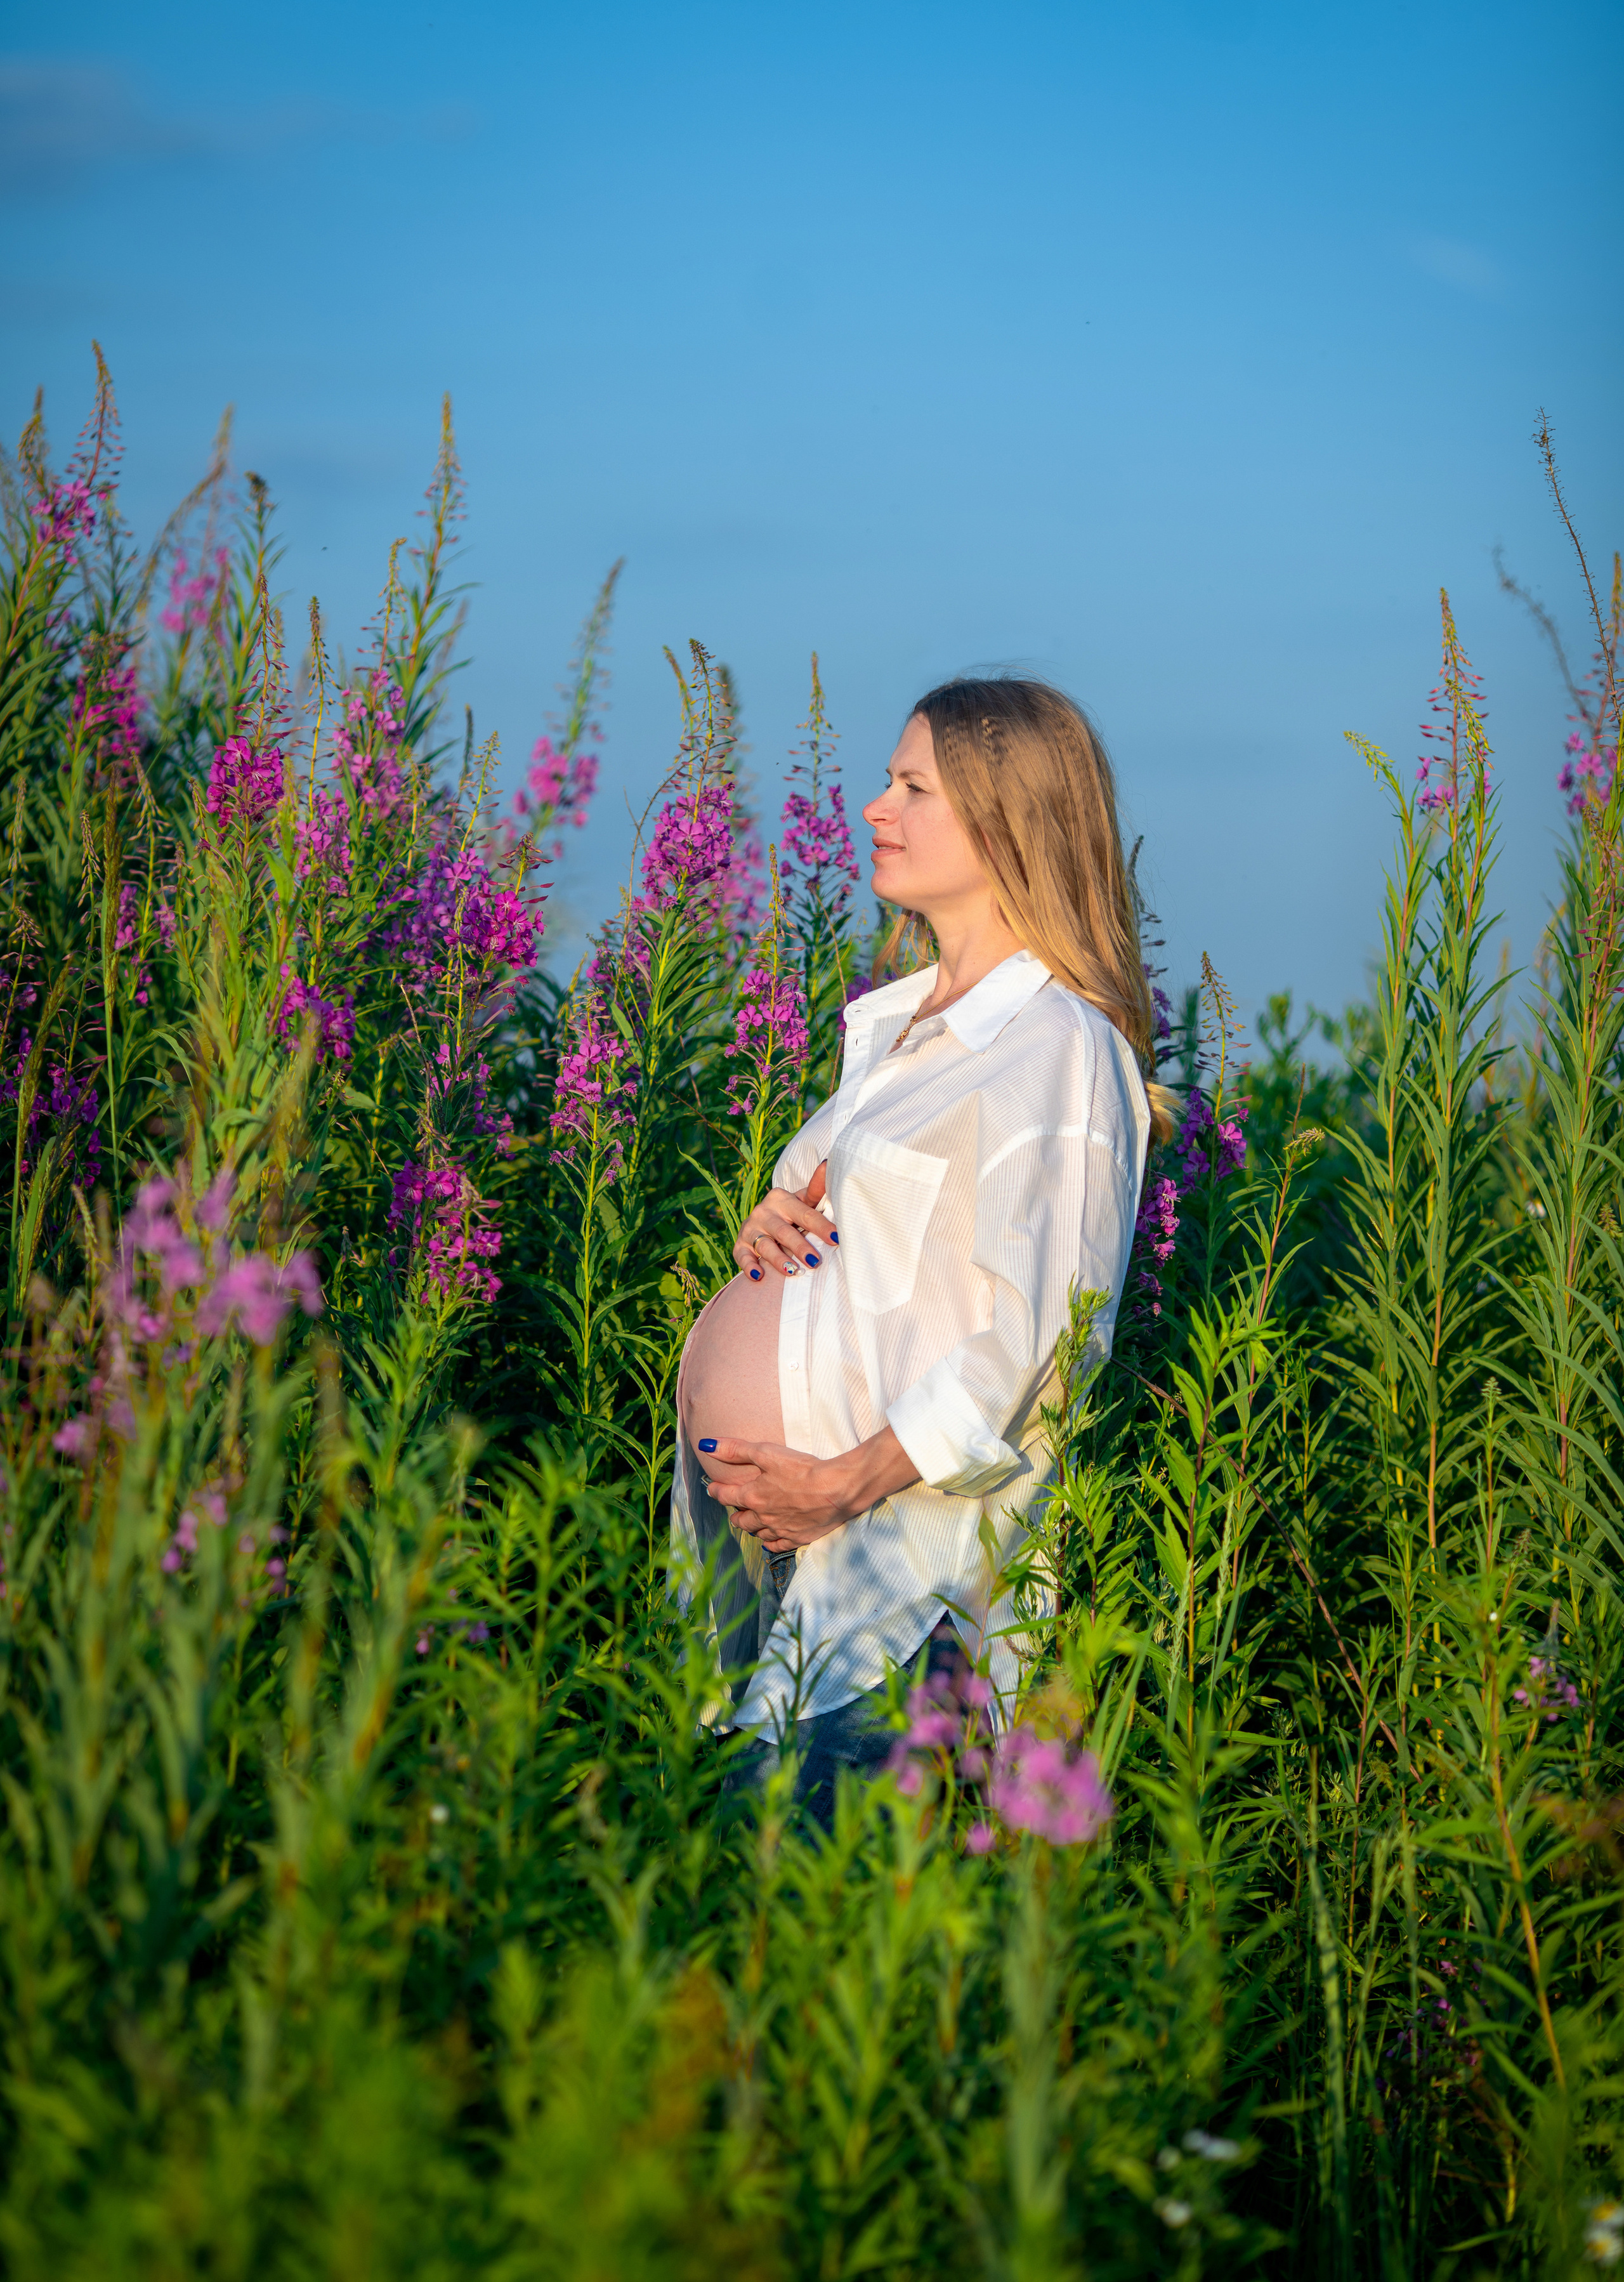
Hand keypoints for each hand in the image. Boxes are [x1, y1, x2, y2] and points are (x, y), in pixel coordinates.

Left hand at [698, 1425, 918, 1553]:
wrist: (836, 1490)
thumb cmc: (802, 1469)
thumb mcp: (766, 1452)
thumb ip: (735, 1449)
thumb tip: (706, 1445)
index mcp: (753, 1496)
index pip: (726, 1496)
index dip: (716, 1491)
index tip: (712, 1488)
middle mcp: (763, 1517)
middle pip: (740, 1519)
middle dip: (734, 1513)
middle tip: (733, 1507)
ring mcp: (780, 1530)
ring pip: (757, 1533)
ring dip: (750, 1527)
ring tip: (749, 1522)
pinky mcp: (798, 1538)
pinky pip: (777, 1545)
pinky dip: (770, 1542)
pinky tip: (768, 1541)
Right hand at [734, 1168, 835, 1279]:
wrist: (762, 1222)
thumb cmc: (790, 1214)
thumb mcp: (802, 1201)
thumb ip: (817, 1189)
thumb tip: (830, 1163)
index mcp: (780, 1198)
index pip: (804, 1214)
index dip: (821, 1227)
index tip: (837, 1238)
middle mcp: (763, 1212)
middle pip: (784, 1231)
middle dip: (800, 1246)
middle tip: (815, 1261)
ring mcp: (750, 1229)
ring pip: (765, 1246)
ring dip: (778, 1259)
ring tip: (793, 1272)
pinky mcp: (740, 1246)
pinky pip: (743, 1257)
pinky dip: (749, 1267)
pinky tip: (759, 1276)